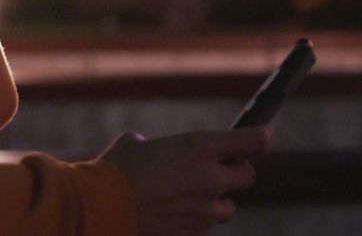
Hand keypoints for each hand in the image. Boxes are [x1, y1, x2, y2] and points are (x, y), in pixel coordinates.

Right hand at [100, 126, 271, 235]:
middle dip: (235, 171)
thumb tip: (146, 147)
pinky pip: (204, 227)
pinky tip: (170, 216)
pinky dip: (193, 222)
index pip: (255, 141)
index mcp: (200, 147)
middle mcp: (210, 178)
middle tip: (217, 170)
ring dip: (214, 201)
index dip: (260, 137)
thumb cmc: (114, 170)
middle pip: (248, 175)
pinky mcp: (194, 233)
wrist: (101, 207)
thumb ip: (152, 145)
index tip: (260, 135)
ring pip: (227, 207)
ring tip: (187, 198)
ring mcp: (204, 210)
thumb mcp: (134, 144)